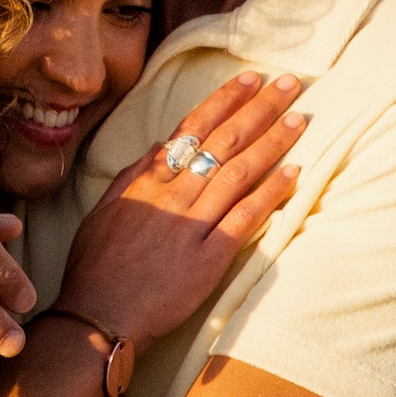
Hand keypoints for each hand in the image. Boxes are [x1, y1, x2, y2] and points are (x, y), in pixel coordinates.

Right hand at [59, 72, 305, 348]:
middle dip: (259, 109)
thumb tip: (161, 146)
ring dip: (272, 143)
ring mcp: (191, 225)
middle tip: (289, 85)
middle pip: (222, 141)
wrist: (99, 316)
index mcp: (146, 180)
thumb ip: (133, 176)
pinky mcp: (208, 258)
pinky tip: (293, 174)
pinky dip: (270, 194)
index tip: (251, 80)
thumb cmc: (96, 266)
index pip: (192, 128)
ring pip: (238, 173)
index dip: (225, 101)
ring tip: (299, 120)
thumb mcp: (105, 211)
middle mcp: (171, 195)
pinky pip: (245, 219)